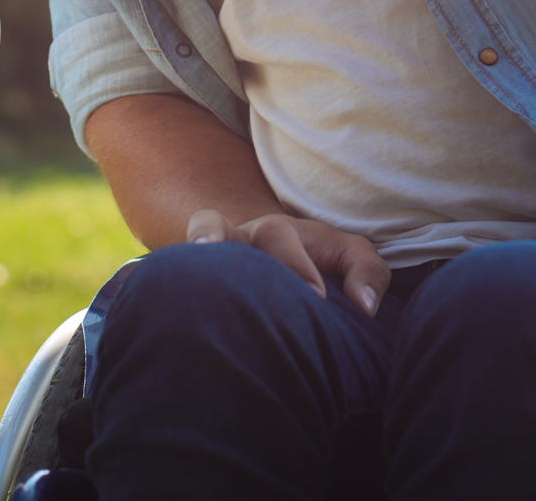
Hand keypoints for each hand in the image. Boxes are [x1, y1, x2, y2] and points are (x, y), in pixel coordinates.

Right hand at [185, 207, 390, 316]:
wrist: (281, 270)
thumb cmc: (322, 263)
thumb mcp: (351, 258)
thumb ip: (367, 272)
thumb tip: (364, 307)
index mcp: (276, 232)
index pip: (279, 238)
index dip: (295, 266)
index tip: (316, 299)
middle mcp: (237, 240)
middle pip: (222, 227)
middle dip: (224, 241)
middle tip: (231, 267)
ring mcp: (210, 260)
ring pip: (192, 241)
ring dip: (189, 248)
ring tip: (189, 258)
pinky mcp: (194, 285)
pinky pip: (176, 277)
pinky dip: (171, 285)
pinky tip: (168, 307)